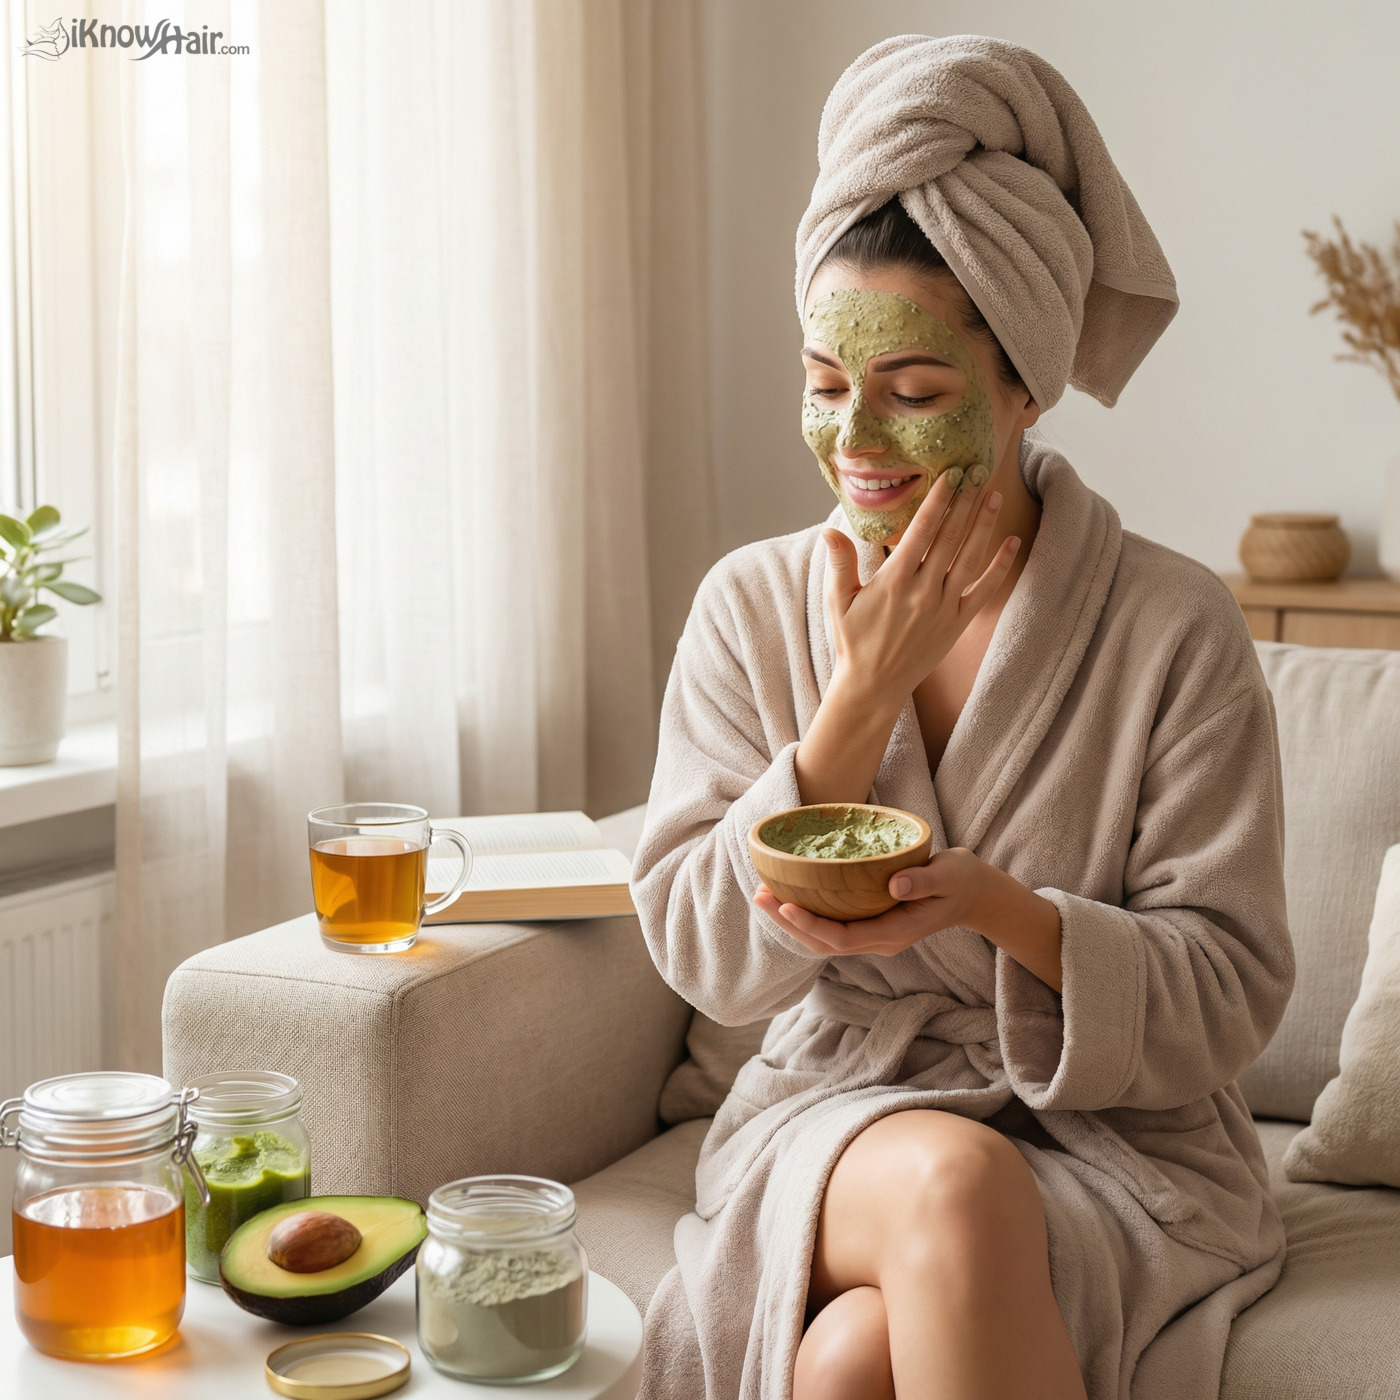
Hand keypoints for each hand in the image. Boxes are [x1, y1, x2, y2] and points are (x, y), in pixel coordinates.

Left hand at [753, 848, 1063, 989]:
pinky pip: (831, 925)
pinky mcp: (869, 923)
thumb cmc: (961, 881)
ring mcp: (873, 935)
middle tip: (760, 896)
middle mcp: (879, 940)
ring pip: (823, 937)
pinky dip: (807, 913)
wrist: (975, 894)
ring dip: (792, 920)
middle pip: (824, 942)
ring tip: (764, 895)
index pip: (843, 938)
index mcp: (894, 933)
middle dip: (789, 923)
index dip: (811, 924)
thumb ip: (924, 880)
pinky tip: (789, 893)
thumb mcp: (949, 875)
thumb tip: (893, 885)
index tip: (786, 904)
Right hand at [824, 472, 1019, 703]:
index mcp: (894, 580)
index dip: (939, 500)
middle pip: (951, 537)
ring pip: (971, 558)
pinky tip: (1012, 543)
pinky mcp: (958, 624)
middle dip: (965, 502)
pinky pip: (985, 591)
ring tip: (993, 496)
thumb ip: (840, 563)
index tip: (950, 474)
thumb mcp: (838, 601)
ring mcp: (944, 607)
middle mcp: (924, 590)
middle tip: (977, 472)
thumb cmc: (853, 641)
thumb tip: (831, 530)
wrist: (873, 686)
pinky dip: (1001, 567)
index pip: (922, 530)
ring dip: (984, 525)